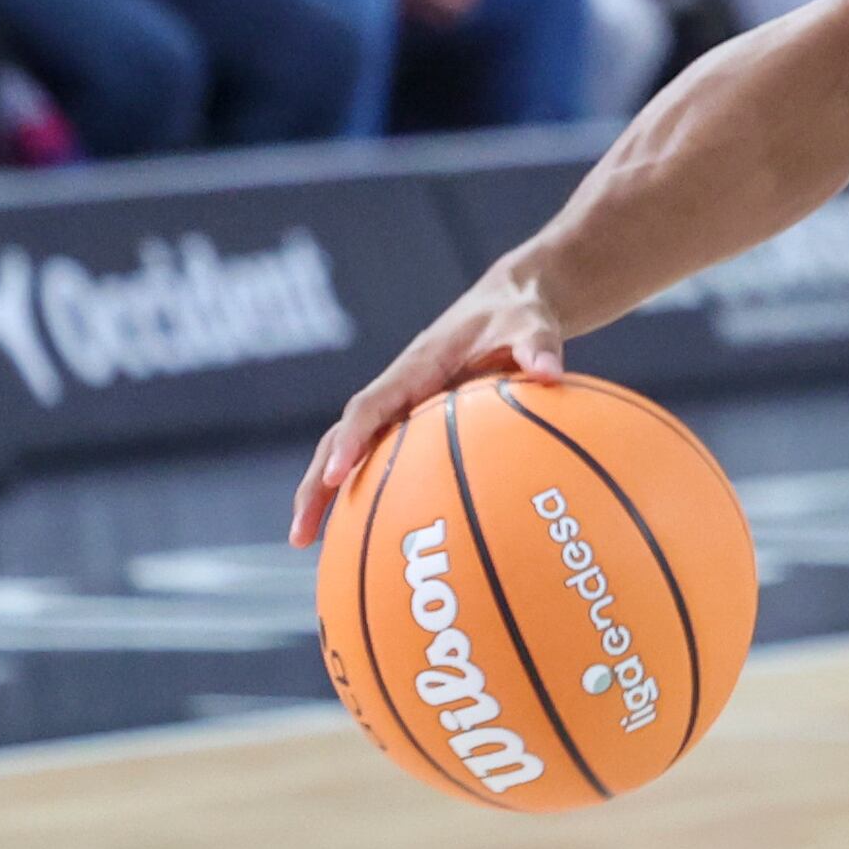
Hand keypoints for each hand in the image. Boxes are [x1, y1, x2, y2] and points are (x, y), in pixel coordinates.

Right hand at [293, 259, 564, 542]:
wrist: (511, 304)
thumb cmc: (518, 315)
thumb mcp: (531, 325)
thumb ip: (537, 348)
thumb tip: (549, 373)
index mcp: (415, 367)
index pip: (370, 406)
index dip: (350, 440)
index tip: (338, 475)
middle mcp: (397, 390)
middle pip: (341, 438)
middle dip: (317, 484)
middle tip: (298, 534)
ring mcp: (401, 408)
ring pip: (354, 452)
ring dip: (327, 494)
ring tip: (302, 544)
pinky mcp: (413, 422)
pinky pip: (383, 459)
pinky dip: (368, 492)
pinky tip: (370, 536)